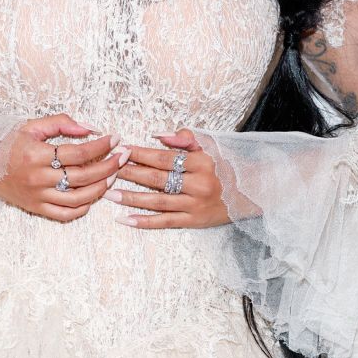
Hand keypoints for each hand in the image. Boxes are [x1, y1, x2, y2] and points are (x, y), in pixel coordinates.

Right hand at [0, 112, 126, 223]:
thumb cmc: (7, 143)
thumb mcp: (31, 126)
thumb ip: (61, 123)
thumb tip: (89, 128)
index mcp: (37, 154)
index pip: (78, 152)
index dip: (101, 146)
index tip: (115, 139)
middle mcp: (39, 177)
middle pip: (83, 175)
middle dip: (109, 165)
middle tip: (123, 156)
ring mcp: (38, 196)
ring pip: (78, 198)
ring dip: (101, 187)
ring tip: (113, 175)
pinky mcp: (36, 208)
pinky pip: (65, 214)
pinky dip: (82, 208)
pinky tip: (93, 196)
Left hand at [105, 128, 231, 228]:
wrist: (249, 193)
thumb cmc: (223, 166)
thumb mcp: (209, 146)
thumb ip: (184, 138)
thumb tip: (157, 135)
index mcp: (201, 162)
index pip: (164, 158)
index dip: (141, 154)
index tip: (122, 150)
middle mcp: (198, 184)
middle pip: (157, 178)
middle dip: (130, 173)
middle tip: (109, 170)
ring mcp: (195, 204)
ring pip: (157, 201)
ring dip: (131, 197)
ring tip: (109, 193)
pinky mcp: (194, 221)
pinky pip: (165, 222)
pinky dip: (144, 221)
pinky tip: (125, 219)